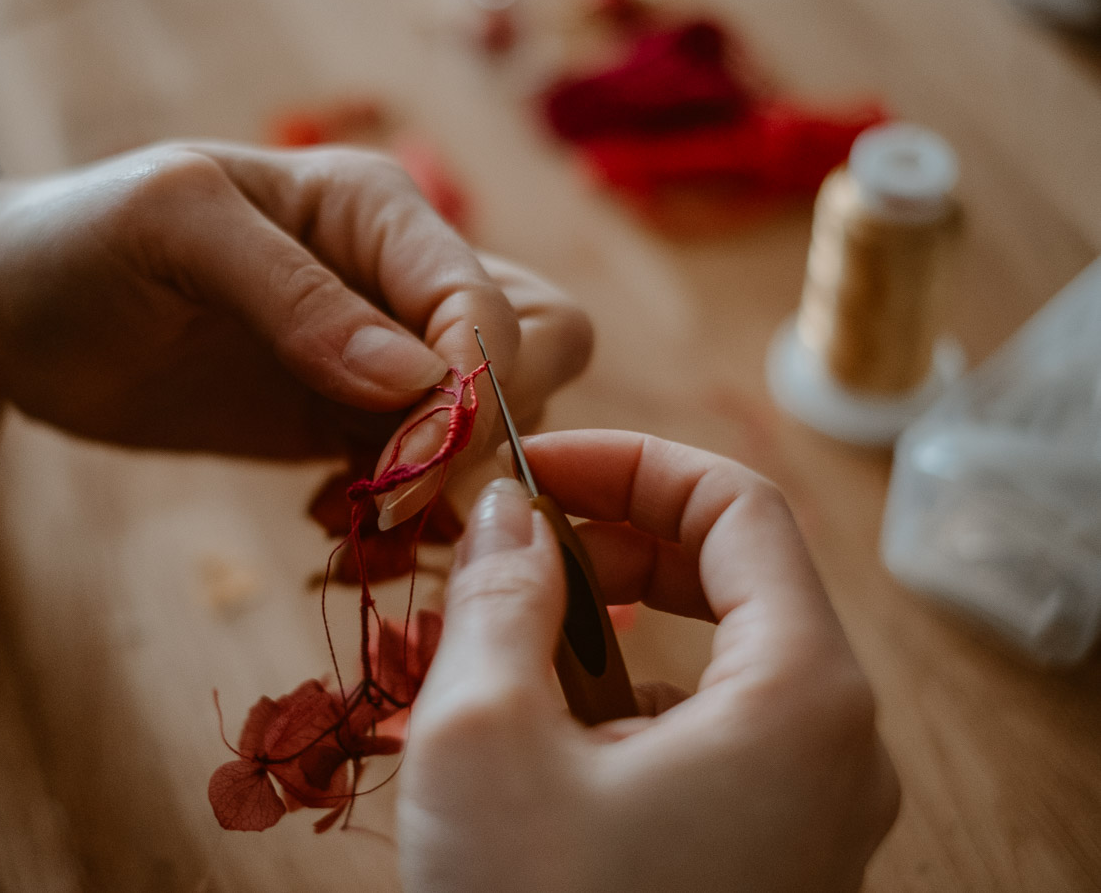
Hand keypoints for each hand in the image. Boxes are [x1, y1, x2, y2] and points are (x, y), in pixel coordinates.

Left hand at [0, 142, 590, 470]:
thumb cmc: (79, 244)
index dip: (475, 390)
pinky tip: (332, 525)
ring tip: (357, 521)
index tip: (409, 467)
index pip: (489, 301)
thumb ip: (294, 295)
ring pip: (496, 417)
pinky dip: (410, 510)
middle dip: (491, 435)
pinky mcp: (348, 418)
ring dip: (453, 483)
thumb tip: (410, 381)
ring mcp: (380, 351)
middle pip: (537, 349)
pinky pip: (430, 468)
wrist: (12, 314)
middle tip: (395, 501)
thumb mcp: (173, 231)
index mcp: (377, 207)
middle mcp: (399, 273)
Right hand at [398, 431, 899, 892]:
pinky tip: (534, 740)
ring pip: (714, 667)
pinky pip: (706, 745)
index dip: (628, 464)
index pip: (739, 509)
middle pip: (737, 581)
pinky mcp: (765, 864)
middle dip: (612, 545)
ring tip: (498, 649)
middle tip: (508, 549)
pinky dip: (622, 711)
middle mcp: (834, 753)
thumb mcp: (483, 738)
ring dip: (605, 634)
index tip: (530, 468)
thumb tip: (505, 512)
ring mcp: (808, 818)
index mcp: (802, 700)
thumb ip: (498, 596)